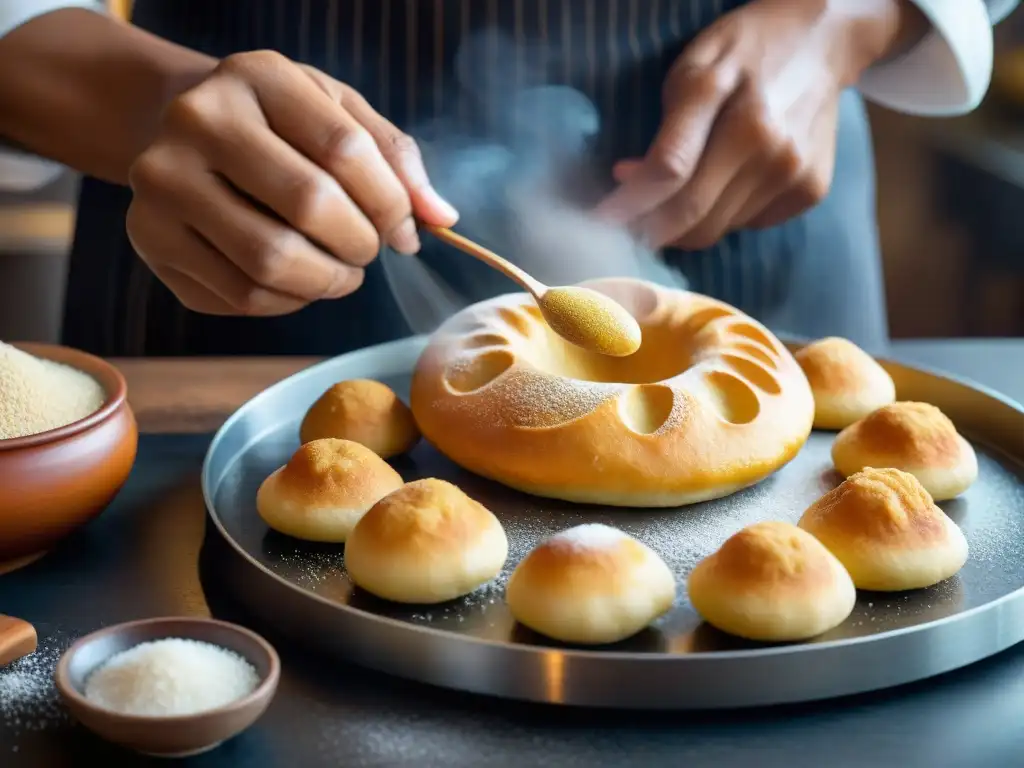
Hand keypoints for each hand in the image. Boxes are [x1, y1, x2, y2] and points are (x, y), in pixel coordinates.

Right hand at [126, 51, 457, 315]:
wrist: (184, 130)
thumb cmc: (278, 125)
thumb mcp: (338, 114)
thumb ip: (394, 158)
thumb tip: (441, 218)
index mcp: (256, 77)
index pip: (346, 149)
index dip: (391, 202)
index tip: (405, 228)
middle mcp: (198, 121)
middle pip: (309, 205)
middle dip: (360, 244)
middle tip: (368, 251)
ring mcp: (163, 182)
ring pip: (271, 262)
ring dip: (327, 281)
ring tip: (340, 271)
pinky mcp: (150, 238)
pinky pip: (241, 296)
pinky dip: (288, 302)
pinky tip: (297, 281)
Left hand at [596, 0, 923, 249]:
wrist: (823, 41)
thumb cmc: (745, 50)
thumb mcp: (693, 68)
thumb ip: (664, 130)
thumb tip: (630, 183)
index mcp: (727, 105)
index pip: (667, 173)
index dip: (627, 205)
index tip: (599, 221)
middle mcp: (765, 147)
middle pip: (690, 218)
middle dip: (650, 230)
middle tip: (629, 225)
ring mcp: (792, 174)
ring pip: (716, 230)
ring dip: (686, 225)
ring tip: (679, 197)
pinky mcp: (809, 192)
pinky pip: (746, 226)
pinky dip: (723, 217)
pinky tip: (723, 186)